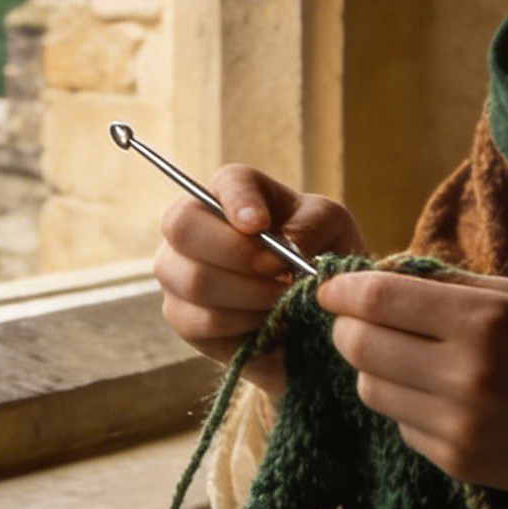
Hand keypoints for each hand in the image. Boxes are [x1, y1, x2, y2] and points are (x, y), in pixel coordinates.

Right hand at [152, 165, 364, 394]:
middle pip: (183, 228)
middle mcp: (191, 224)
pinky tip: (266, 322)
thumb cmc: (315, 251)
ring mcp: (177, 271)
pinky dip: (240, 325)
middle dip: (239, 255)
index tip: (260, 225)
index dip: (239, 203)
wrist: (309, 306)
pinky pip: (200, 322)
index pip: (225, 183)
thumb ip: (312, 225)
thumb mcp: (330, 227)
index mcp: (231, 190)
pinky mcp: (181, 315)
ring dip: (248, 295)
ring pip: (194, 280)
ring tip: (281, 299)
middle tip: (281, 271)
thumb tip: (289, 242)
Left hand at [317, 266, 507, 508]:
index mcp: (483, 320)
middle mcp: (465, 372)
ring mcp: (457, 424)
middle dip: (349, 329)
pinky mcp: (455, 462)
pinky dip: (409, 408)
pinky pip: (401, 425)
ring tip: (412, 361)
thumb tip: (377, 275)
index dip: (340, 292)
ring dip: (376, 369)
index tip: (329, 288)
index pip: (376, 299)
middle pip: (358, 345)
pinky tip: (447, 401)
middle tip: (360, 322)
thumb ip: (449, 285)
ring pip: (370, 387)